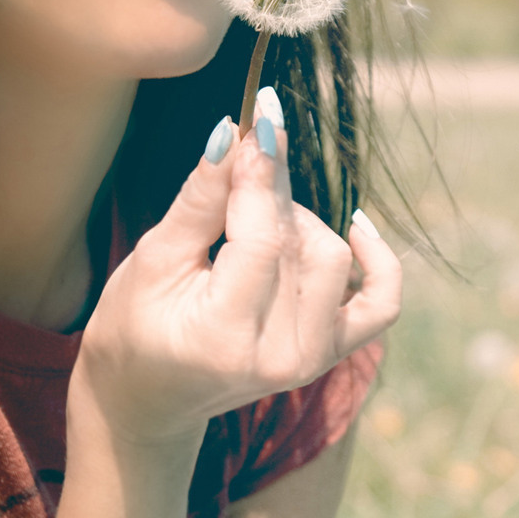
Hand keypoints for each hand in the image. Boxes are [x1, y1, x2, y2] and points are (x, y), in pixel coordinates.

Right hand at [71, 110, 400, 445]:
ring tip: (252, 224)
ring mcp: (315, 359)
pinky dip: (376, 259)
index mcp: (226, 337)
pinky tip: (355, 226)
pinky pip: (382, 300)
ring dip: (300, 224)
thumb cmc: (136, 326)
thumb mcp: (153, 260)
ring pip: (335, 258)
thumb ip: (200, 200)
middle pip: (303, 245)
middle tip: (241, 168)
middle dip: (271, 194)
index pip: (264, 240)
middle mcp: (283, 356)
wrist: (150, 398)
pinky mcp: (335, 353)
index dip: (263, 175)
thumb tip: (235, 134)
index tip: (262, 119)